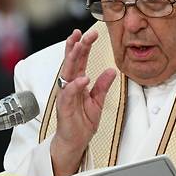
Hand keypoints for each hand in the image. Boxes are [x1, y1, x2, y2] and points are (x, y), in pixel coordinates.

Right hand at [51, 29, 115, 175]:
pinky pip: (69, 94)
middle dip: (77, 46)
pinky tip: (83, 78)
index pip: (79, 60)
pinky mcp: (64, 107)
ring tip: (79, 46)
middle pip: (72, 62)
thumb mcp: (98, 101)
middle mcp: (69, 86)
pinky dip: (75, 86)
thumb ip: (103, 85)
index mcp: (77, 82)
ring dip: (73, 59)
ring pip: (67, 73)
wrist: (75, 142)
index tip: (88, 33)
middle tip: (83, 33)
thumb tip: (111, 70)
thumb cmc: (82, 122)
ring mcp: (65, 95)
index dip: (81, 45)